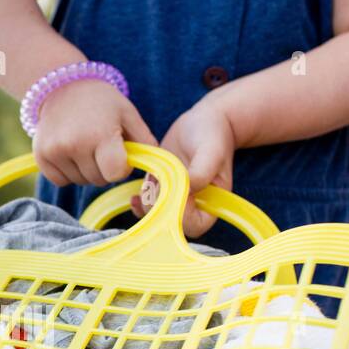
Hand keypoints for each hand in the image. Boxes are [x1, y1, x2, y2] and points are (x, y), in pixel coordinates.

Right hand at [33, 80, 156, 187]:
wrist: (61, 86)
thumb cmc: (101, 101)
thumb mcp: (128, 113)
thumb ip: (145, 140)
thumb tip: (158, 166)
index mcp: (100, 134)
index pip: (116, 173)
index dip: (121, 167)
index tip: (119, 152)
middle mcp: (75, 144)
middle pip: (99, 180)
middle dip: (104, 168)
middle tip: (100, 145)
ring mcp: (55, 151)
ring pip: (80, 181)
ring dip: (86, 170)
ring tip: (84, 144)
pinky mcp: (41, 157)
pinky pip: (60, 181)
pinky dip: (67, 172)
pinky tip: (69, 151)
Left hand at [131, 96, 236, 238]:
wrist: (202, 122)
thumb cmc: (212, 136)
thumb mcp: (211, 151)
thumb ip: (201, 172)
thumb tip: (185, 191)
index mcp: (213, 204)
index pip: (195, 225)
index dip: (180, 214)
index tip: (174, 191)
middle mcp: (195, 208)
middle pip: (173, 225)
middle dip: (159, 208)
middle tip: (156, 184)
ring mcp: (176, 201)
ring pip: (157, 217)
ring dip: (148, 202)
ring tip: (151, 180)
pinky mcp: (162, 192)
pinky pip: (148, 207)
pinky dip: (140, 203)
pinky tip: (135, 195)